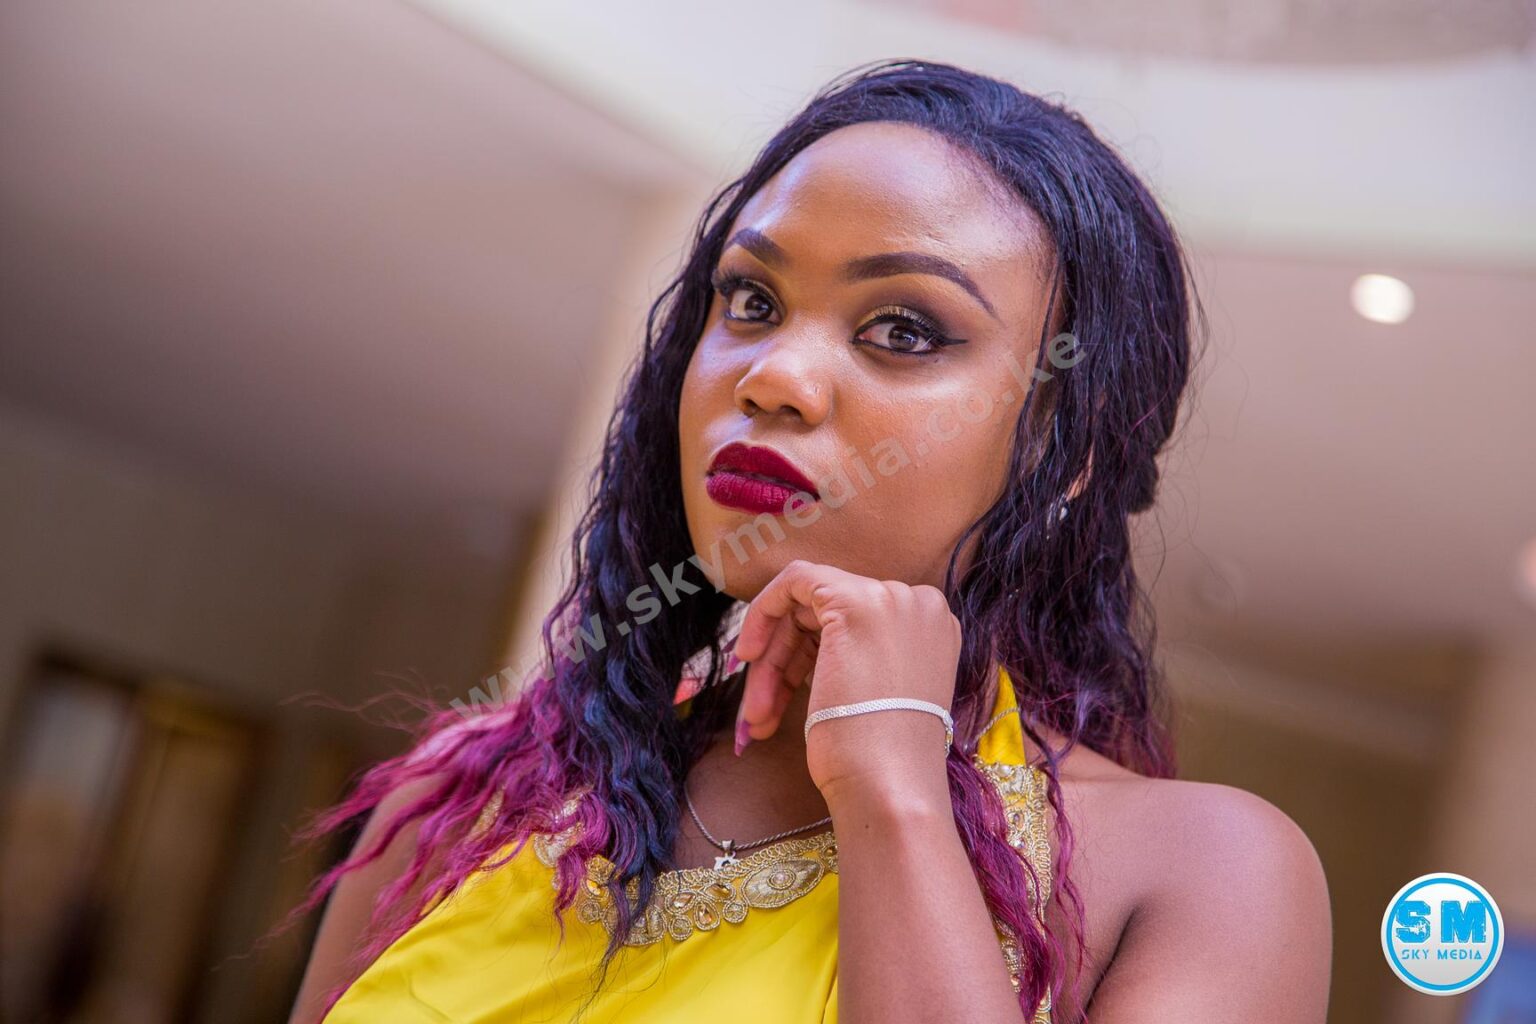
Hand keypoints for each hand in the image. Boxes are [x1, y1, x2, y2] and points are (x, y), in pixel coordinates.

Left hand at [732, 560, 961, 803]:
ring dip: (774, 661)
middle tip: (758, 710)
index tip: (784, 691)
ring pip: (808, 607)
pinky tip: (749, 655)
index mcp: (932, 629)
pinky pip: (796, 580)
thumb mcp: (875, 696)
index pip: (857, 627)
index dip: (811, 655)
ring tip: (754, 715)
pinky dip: (766, 611)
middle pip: (828, 616)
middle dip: (786, 661)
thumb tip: (814, 657)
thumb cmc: (879, 760)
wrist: (888, 784)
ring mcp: (890, 599)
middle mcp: (919, 604)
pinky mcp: (853, 601)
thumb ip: (858, 661)